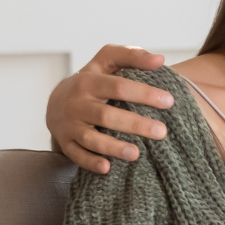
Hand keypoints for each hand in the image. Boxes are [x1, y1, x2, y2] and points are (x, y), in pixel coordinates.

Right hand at [50, 45, 175, 170]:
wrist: (55, 103)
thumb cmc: (92, 80)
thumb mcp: (106, 62)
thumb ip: (132, 56)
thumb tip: (160, 59)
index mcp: (89, 81)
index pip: (119, 86)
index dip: (144, 93)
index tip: (169, 101)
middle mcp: (78, 103)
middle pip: (106, 115)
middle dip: (134, 124)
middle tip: (162, 131)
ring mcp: (70, 125)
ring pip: (91, 138)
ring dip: (113, 147)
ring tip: (136, 154)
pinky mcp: (66, 143)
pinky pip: (77, 155)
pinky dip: (90, 162)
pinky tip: (107, 168)